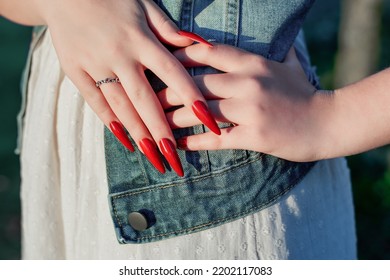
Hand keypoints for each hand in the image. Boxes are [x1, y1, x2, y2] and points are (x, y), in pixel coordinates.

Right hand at [35, 0, 218, 175]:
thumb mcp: (144, 3)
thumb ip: (169, 28)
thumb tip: (200, 47)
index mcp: (140, 38)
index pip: (172, 73)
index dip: (192, 98)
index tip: (210, 122)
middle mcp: (119, 55)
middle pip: (145, 100)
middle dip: (162, 133)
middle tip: (176, 161)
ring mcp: (94, 64)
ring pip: (121, 106)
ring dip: (139, 135)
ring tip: (155, 160)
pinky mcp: (75, 71)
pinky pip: (95, 102)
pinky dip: (111, 123)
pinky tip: (127, 143)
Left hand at [159, 43, 333, 161]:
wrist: (328, 122)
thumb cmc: (305, 93)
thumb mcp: (289, 65)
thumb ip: (272, 49)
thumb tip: (269, 34)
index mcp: (253, 63)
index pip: (207, 53)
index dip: (179, 55)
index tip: (159, 60)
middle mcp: (248, 83)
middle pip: (195, 84)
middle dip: (166, 91)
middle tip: (146, 97)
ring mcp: (250, 110)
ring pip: (200, 111)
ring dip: (173, 118)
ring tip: (154, 123)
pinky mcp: (254, 136)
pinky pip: (215, 139)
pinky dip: (194, 142)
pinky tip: (178, 145)